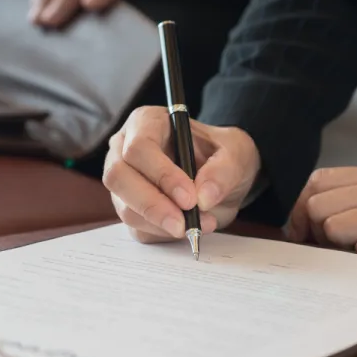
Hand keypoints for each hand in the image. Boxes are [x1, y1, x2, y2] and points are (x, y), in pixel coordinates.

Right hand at [102, 106, 260, 242]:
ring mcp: (123, 181)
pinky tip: (188, 226)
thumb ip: (224, 170)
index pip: (139, 147)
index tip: (189, 198)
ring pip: (124, 207)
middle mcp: (125, 149)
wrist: (221, 179)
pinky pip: (136, 228)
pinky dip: (163, 234)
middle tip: (184, 224)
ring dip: (161, 223)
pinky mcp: (129, 208)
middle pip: (118, 177)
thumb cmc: (222, 154)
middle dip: (152, 205)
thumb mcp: (237, 152)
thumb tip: (203, 196)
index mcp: (147, 123)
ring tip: (199, 224)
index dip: (161, 175)